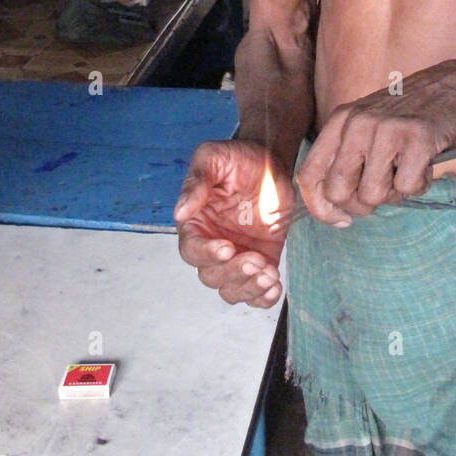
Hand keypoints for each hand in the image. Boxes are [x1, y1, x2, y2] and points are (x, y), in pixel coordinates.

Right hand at [174, 140, 295, 307]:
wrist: (270, 159)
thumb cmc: (237, 157)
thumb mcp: (212, 157)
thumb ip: (196, 181)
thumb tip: (180, 212)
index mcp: (196, 224)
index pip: (192, 250)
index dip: (206, 254)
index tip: (226, 248)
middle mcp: (212, 245)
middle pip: (212, 275)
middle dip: (234, 272)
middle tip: (255, 259)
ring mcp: (237, 256)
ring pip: (232, 289)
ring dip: (249, 288)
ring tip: (268, 273)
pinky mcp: (262, 260)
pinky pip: (256, 292)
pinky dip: (263, 297)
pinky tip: (274, 287)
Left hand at [297, 59, 455, 223]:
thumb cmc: (410, 116)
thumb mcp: (367, 126)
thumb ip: (347, 159)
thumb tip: (333, 209)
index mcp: (340, 120)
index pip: (308, 176)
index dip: (320, 208)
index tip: (341, 219)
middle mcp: (357, 123)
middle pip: (338, 192)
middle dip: (361, 204)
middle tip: (384, 188)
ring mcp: (387, 129)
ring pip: (372, 195)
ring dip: (394, 194)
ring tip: (407, 170)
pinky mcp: (417, 138)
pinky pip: (407, 188)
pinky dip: (419, 185)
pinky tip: (425, 164)